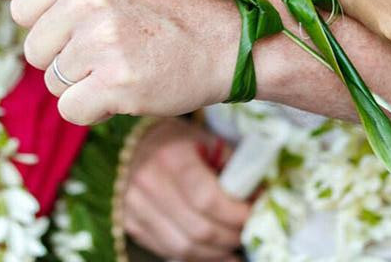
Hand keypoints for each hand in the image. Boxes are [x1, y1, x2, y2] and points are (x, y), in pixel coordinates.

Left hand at [10, 0, 239, 122]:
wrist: (230, 43)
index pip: (23, 12)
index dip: (56, 24)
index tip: (96, 19)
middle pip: (36, 52)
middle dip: (71, 57)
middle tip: (118, 43)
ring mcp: (104, 41)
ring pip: (55, 83)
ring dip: (87, 83)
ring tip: (127, 61)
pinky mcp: (118, 83)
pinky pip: (73, 110)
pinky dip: (99, 108)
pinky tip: (132, 85)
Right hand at [123, 118, 248, 260]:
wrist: (131, 142)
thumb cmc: (175, 140)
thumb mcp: (205, 140)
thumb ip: (232, 166)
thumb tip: (259, 196)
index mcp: (171, 157)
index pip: (207, 198)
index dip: (236, 213)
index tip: (253, 212)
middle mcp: (148, 183)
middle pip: (199, 229)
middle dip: (231, 236)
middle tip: (247, 230)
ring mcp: (135, 208)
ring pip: (184, 248)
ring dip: (216, 252)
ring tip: (233, 243)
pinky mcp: (130, 224)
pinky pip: (168, 251)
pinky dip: (196, 256)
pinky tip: (214, 251)